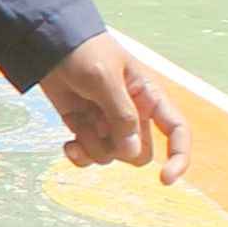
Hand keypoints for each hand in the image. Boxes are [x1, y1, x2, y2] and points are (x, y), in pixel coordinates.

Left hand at [36, 32, 189, 181]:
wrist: (48, 47)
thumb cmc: (84, 53)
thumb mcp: (104, 78)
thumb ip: (121, 115)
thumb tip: (132, 152)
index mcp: (149, 96)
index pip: (177, 130)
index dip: (178, 157)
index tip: (165, 179)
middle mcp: (133, 114)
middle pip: (138, 153)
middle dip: (118, 149)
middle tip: (98, 126)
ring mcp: (108, 124)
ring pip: (112, 157)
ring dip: (93, 147)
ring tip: (78, 123)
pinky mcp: (85, 129)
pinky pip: (90, 157)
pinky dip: (79, 155)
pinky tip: (68, 145)